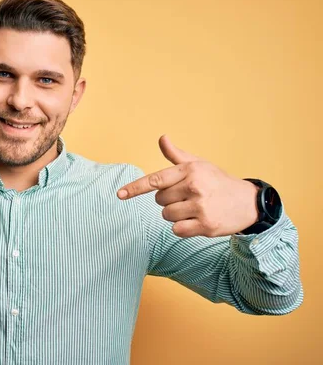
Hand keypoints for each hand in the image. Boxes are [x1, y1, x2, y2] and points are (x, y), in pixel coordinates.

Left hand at [117, 135, 258, 237]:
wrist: (248, 203)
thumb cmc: (218, 181)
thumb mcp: (199, 165)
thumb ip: (176, 155)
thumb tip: (162, 138)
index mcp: (189, 170)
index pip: (155, 180)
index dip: (135, 188)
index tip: (119, 195)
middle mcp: (194, 187)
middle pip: (159, 201)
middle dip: (168, 200)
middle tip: (188, 197)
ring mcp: (200, 207)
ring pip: (166, 215)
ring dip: (175, 215)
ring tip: (194, 208)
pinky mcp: (205, 225)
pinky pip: (177, 229)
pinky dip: (182, 228)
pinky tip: (197, 220)